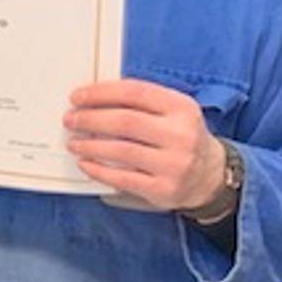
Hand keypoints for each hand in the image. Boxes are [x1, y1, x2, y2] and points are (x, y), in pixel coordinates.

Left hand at [64, 79, 224, 210]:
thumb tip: (93, 97)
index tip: (77, 96)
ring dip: (90, 145)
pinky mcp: (164, 189)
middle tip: (70, 120)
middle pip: (125, 121)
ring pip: (121, 150)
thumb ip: (141, 102)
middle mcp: (181, 135)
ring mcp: (175, 164)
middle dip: (90, 119)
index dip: (101, 93)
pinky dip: (98, 170)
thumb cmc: (180, 137)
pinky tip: (85, 163)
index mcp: (182, 108)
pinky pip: (122, 178)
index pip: (135, 92)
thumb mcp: (173, 112)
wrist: (210, 176)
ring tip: (74, 142)